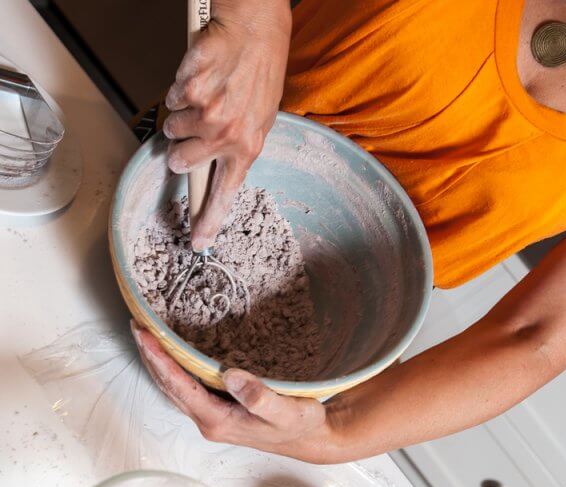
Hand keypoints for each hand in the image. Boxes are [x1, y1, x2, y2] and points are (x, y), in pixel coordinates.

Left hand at [130, 321, 333, 462]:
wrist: (307, 438)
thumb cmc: (299, 426)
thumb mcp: (287, 413)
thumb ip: (261, 398)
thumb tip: (232, 377)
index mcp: (218, 421)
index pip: (181, 388)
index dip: (161, 361)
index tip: (146, 337)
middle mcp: (208, 420)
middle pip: (169, 387)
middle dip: (151, 358)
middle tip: (137, 326)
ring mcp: (211, 415)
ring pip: (175, 388)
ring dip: (158, 362)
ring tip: (147, 335)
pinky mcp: (217, 408)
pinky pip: (187, 386)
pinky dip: (174, 368)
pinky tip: (172, 354)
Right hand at [163, 0, 291, 249]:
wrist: (255, 31)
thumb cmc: (259, 74)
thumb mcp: (259, 118)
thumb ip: (237, 146)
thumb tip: (214, 173)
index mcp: (248, 147)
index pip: (224, 193)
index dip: (208, 220)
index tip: (198, 241)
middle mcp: (227, 134)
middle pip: (180, 161)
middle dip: (183, 146)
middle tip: (200, 126)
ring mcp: (208, 112)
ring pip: (172, 128)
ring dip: (183, 114)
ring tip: (207, 96)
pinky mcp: (190, 88)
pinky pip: (171, 99)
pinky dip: (180, 89)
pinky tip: (203, 78)